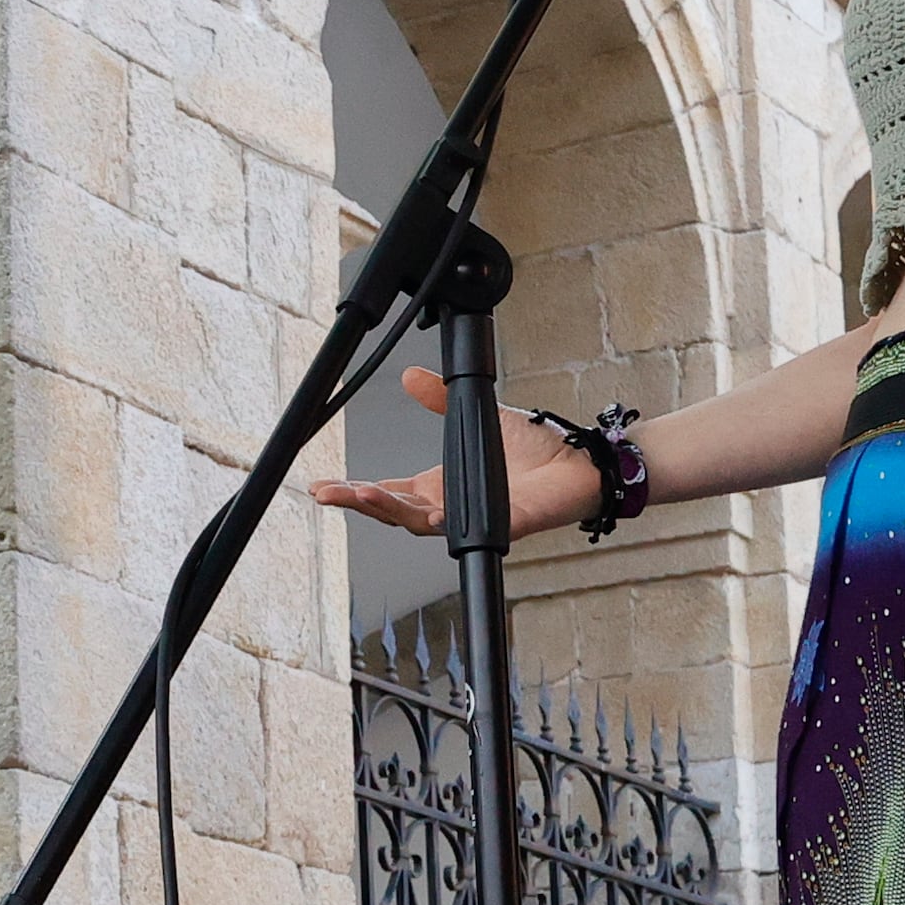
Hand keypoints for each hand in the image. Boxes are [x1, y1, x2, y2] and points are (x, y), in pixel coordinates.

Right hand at [309, 371, 610, 542]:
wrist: (579, 461)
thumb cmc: (537, 449)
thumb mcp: (478, 416)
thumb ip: (442, 398)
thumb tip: (410, 376)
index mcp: (439, 486)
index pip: (388, 493)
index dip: (356, 491)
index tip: (325, 486)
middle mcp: (450, 506)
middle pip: (392, 512)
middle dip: (357, 503)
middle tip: (328, 494)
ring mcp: (472, 518)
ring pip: (418, 523)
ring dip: (388, 510)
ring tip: (362, 494)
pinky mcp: (500, 524)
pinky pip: (465, 528)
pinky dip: (442, 523)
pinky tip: (424, 514)